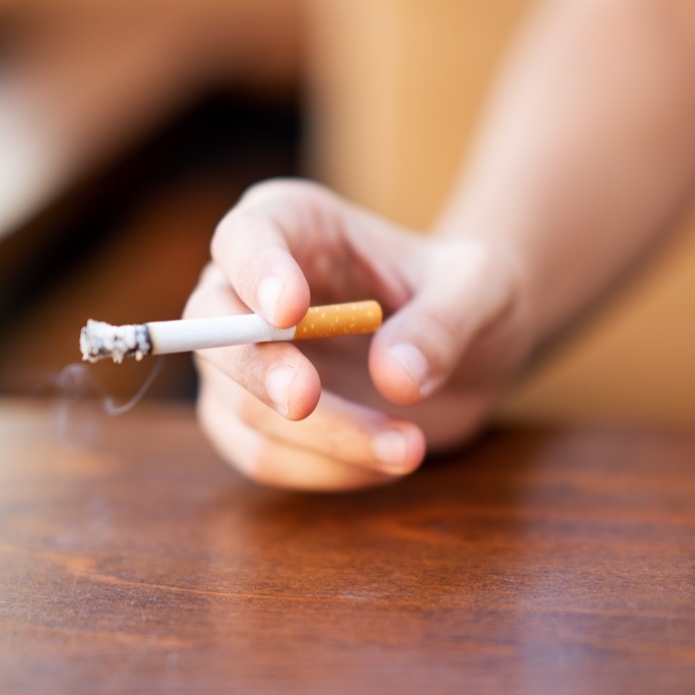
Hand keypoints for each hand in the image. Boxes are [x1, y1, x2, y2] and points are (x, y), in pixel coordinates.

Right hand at [183, 179, 532, 490]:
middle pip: (212, 327)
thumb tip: (395, 377)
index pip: (248, 237)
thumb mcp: (482, 289)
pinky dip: (323, 470)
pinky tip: (385, 462)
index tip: (290, 312)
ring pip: (240, 408)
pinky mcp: (258, 421)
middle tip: (305, 401)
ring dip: (321, 438)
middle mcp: (250, 288)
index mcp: (296, 224)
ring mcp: (245, 360)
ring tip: (409, 448)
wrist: (472, 352)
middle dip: (259, 370)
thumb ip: (444, 322)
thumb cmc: (468, 295)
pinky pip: (263, 457)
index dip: (257, 272)